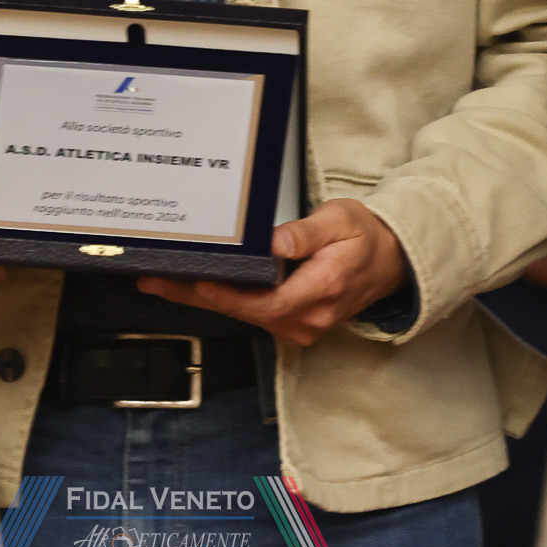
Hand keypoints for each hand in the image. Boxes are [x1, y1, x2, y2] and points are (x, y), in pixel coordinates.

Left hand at [139, 198, 407, 346]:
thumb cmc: (365, 238)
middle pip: (243, 311)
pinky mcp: (291, 322)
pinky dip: (221, 300)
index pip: (266, 302)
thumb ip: (308, 233)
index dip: (228, 295)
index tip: (197, 282)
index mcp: (321, 292)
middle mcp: (307, 318)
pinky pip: (250, 313)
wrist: (391, 262)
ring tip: (160, 282)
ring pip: (242, 314)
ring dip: (202, 299)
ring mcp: (299, 325)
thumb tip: (277, 242)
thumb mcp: (342, 221)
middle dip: (196, 296)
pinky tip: (192, 287)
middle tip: (154, 281)